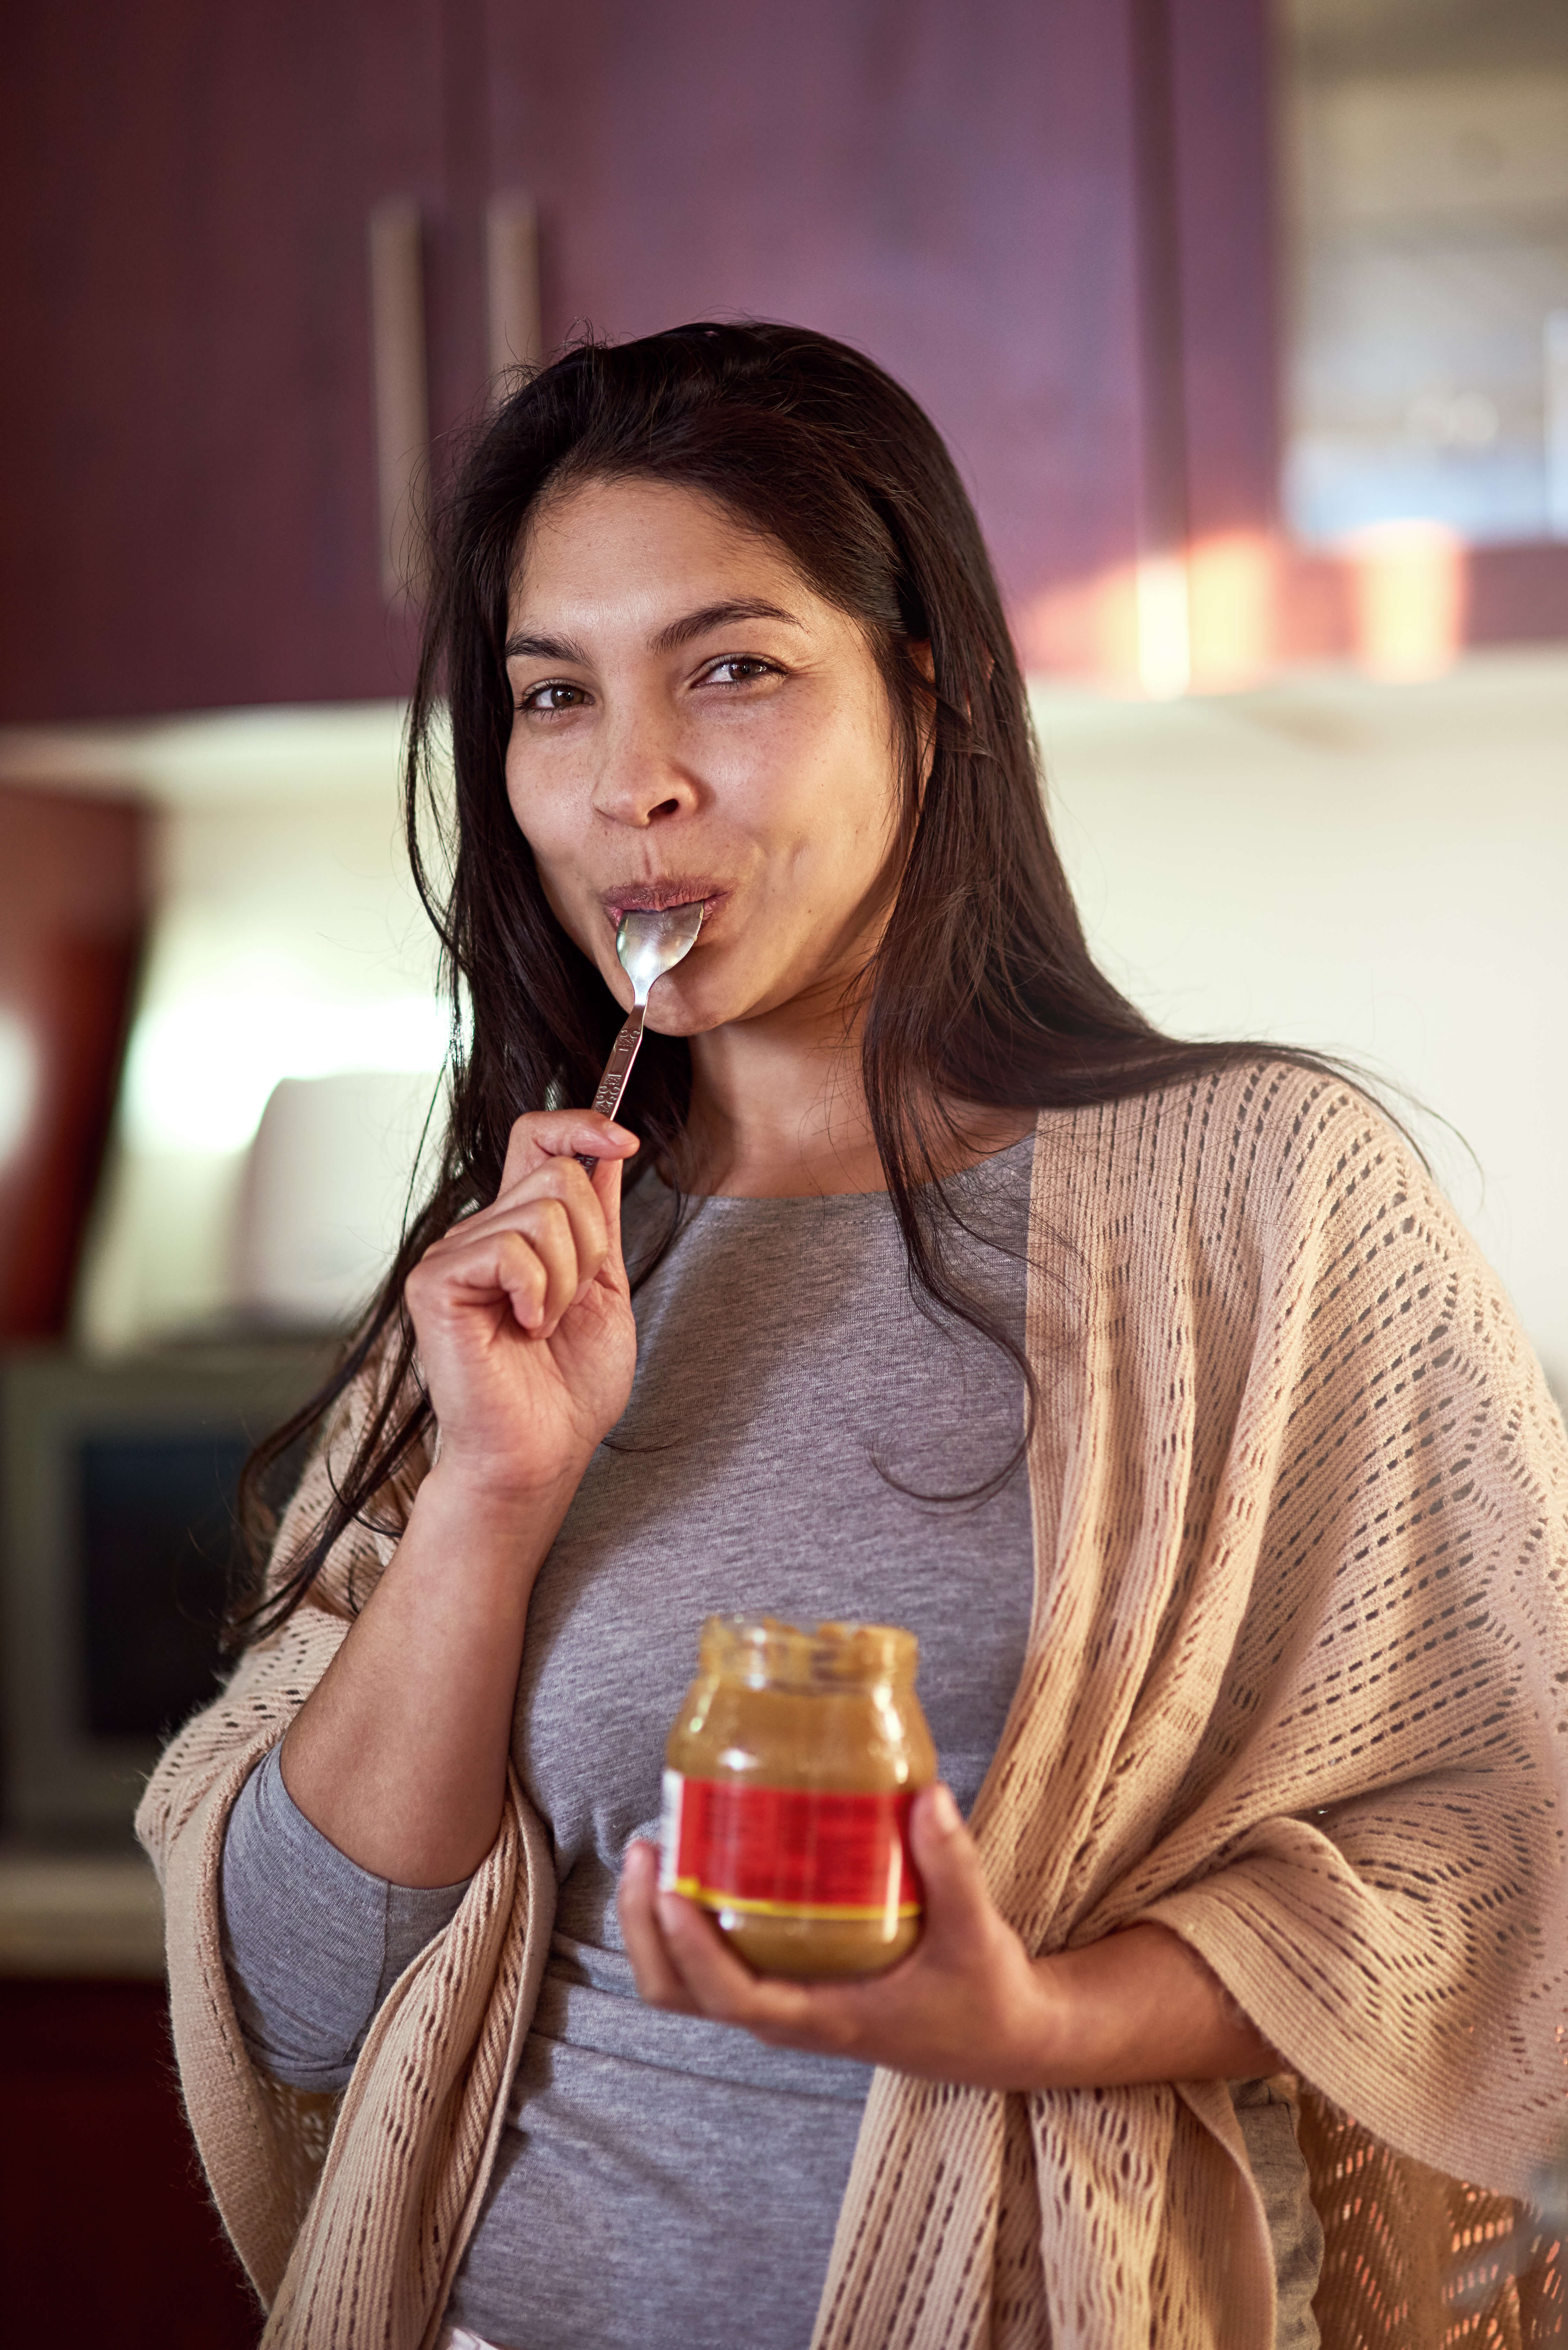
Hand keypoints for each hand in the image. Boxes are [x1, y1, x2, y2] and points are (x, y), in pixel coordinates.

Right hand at [403, 1109, 640, 1501]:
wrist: (542, 1452)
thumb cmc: (569, 1387)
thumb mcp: (605, 1287)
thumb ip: (599, 1217)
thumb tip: (607, 1147)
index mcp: (518, 1229)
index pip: (537, 1137)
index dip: (582, 1122)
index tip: (626, 1141)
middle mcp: (478, 1232)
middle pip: (558, 1174)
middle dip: (590, 1244)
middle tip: (569, 1305)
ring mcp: (452, 1254)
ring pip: (543, 1211)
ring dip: (567, 1279)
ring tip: (543, 1326)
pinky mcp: (435, 1283)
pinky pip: (510, 1249)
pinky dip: (538, 1294)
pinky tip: (523, 1330)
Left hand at [617, 1783, 1065, 2089]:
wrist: (999, 2037)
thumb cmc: (981, 1993)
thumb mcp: (975, 1934)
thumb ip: (952, 1867)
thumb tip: (928, 1796)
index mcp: (821, 2017)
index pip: (729, 1997)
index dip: (691, 1949)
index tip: (672, 1890)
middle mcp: (786, 2016)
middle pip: (679, 1994)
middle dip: (645, 1926)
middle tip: (647, 1850)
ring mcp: (779, 2003)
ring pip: (684, 1983)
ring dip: (654, 1923)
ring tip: (654, 1848)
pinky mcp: (786, 1983)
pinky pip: (712, 1962)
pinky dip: (686, 1922)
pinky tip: (700, 1861)